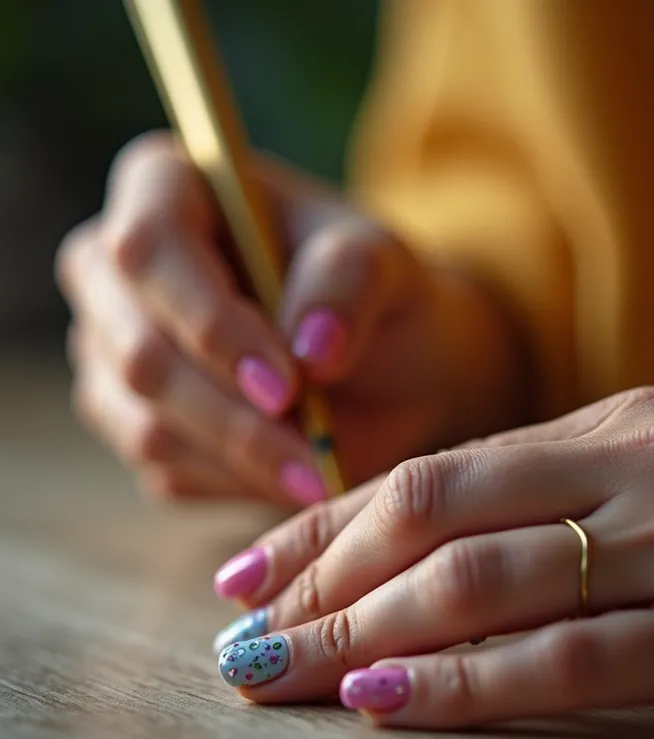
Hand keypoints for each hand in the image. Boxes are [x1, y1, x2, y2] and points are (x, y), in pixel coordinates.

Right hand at [56, 132, 520, 505]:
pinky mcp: (133, 416)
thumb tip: (310, 349)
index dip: (210, 322)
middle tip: (313, 454)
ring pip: (144, 422)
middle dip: (231, 414)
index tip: (287, 384)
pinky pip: (163, 465)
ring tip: (317, 470)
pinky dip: (235, 479)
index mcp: (166, 190)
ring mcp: (116, 349)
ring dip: (241, 458)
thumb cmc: (374, 294)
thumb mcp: (383, 263)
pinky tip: (289, 469)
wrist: (383, 361)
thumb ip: (349, 281)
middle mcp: (120, 271)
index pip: (150, 247)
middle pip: (137, 350)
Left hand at [212, 386, 653, 727]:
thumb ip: (543, 481)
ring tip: (283, 667)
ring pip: (479, 589)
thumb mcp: (649, 456)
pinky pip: (565, 663)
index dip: (327, 522)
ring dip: (364, 632)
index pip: (428, 472)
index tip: (254, 566)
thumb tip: (413, 523)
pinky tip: (384, 699)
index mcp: (609, 421)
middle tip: (246, 629)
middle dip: (322, 581)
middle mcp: (633, 470)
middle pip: (431, 522)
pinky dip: (465, 684)